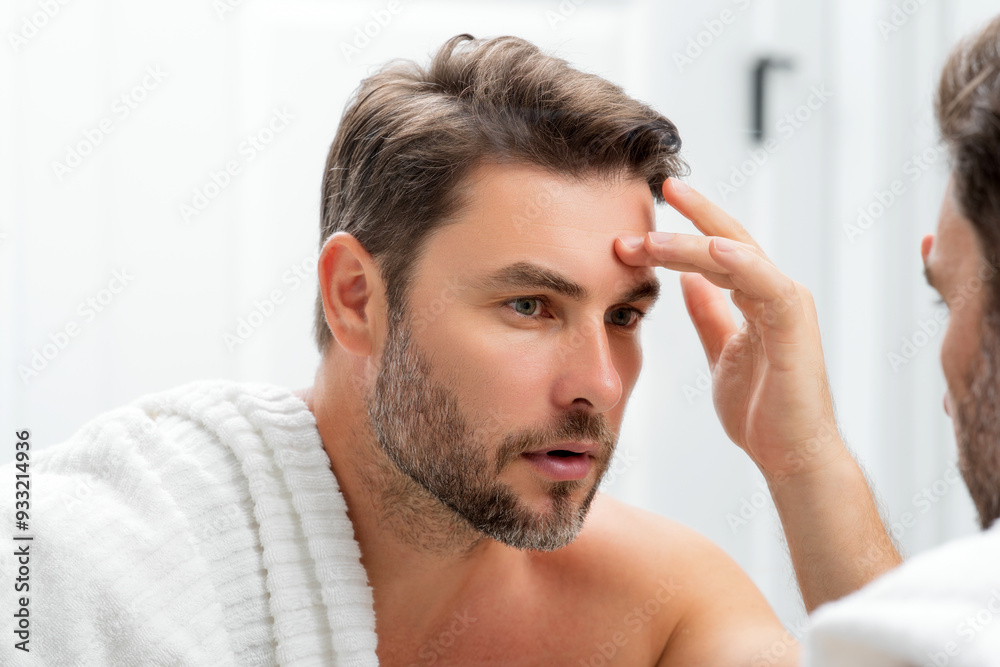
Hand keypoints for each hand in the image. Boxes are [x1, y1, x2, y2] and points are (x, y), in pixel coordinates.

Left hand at [615, 178, 842, 481]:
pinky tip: (709, 251)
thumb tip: (688, 282)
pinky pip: (767, 284)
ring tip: (652, 238)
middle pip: (727, 241)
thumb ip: (709, 315)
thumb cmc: (762, 411)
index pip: (717, 251)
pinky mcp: (795, 324)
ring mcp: (787, 304)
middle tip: (651, 194)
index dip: (683, 231)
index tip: (643, 218)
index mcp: (757, 298)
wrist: (790, 457)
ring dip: (694, 243)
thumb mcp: (722, 353)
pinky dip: (740, 264)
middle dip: (689, 217)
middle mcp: (774, 292)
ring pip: (738, 257)